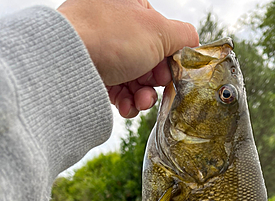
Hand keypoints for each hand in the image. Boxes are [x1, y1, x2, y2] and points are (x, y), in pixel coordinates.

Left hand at [57, 0, 198, 117]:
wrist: (68, 63)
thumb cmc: (109, 38)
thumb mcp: (159, 31)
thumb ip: (184, 36)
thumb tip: (195, 43)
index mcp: (130, 6)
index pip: (162, 35)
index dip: (169, 59)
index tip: (169, 73)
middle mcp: (115, 26)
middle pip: (149, 60)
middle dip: (155, 82)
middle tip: (154, 90)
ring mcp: (103, 50)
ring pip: (134, 79)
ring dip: (143, 96)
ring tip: (140, 103)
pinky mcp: (93, 73)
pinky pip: (118, 90)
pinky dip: (126, 102)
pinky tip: (126, 107)